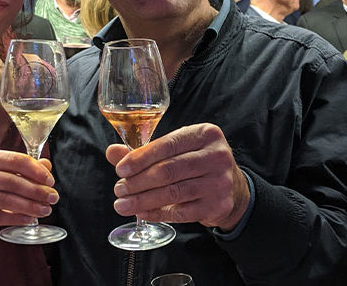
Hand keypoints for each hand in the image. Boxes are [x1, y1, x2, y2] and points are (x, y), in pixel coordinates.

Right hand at [0, 149, 58, 246]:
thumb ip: (20, 169)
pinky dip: (16, 218)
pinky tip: (29, 219)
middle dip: (36, 190)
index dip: (35, 170)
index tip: (51, 180)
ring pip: (3, 199)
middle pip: (9, 180)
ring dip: (29, 206)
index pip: (12, 159)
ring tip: (45, 210)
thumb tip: (46, 164)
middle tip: (53, 197)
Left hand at [106, 123, 249, 231]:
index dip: (141, 158)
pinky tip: (142, 212)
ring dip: (143, 200)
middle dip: (138, 181)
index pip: (168, 144)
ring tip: (123, 204)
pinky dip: (158, 213)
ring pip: (173, 192)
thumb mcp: (178, 149)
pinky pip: (181, 212)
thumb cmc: (198, 163)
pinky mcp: (217, 205)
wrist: (233, 187)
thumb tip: (113, 152)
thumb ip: (146, 151)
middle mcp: (216, 155)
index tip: (121, 169)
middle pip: (169, 170)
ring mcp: (219, 181)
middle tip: (119, 189)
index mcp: (205, 134)